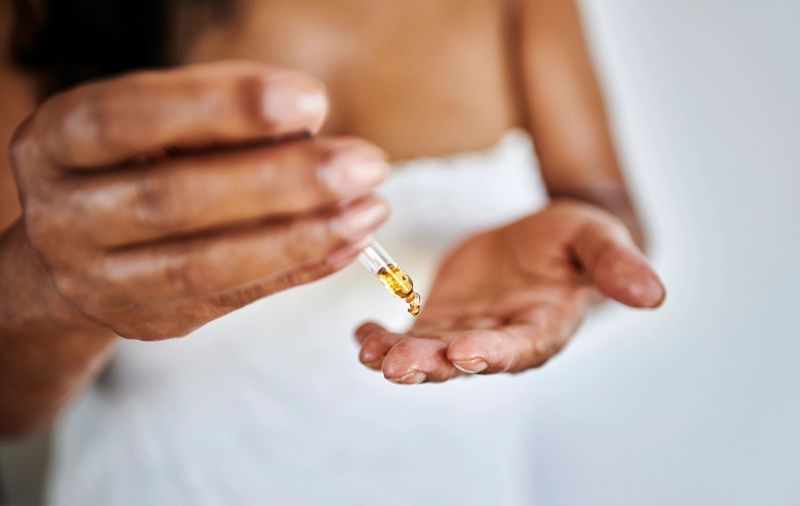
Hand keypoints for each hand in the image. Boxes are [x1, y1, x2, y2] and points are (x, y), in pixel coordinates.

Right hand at [10, 61, 389, 339]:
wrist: (74, 245)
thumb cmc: (128, 160)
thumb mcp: (151, 121)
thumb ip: (214, 118)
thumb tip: (308, 127)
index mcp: (55, 144)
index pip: (129, 119)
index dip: (222, 109)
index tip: (311, 102)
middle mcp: (65, 218)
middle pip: (174, 200)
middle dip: (282, 181)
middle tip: (365, 165)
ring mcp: (102, 281)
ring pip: (206, 265)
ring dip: (301, 235)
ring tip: (370, 208)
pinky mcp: (150, 319)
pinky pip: (232, 298)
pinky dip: (297, 268)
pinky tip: (349, 242)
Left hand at [355, 199, 664, 383]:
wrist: (541, 240)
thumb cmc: (574, 241)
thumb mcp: (597, 239)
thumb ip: (618, 266)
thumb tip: (655, 293)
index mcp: (543, 326)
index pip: (519, 348)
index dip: (492, 353)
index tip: (462, 351)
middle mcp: (502, 339)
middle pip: (464, 359)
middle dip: (431, 364)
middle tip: (396, 365)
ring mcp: (467, 332)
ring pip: (430, 352)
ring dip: (399, 356)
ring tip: (370, 354)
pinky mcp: (441, 320)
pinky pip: (409, 334)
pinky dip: (382, 337)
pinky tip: (361, 335)